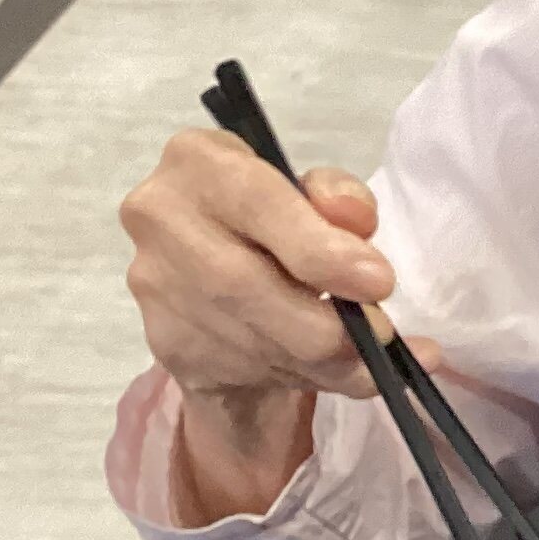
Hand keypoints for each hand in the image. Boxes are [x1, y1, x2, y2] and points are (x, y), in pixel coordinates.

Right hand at [120, 129, 402, 517]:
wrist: (218, 272)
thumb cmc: (275, 218)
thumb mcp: (311, 193)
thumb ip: (336, 196)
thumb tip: (355, 219)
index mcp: (198, 161)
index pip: (258, 203)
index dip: (319, 248)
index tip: (378, 283)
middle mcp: (161, 218)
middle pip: (245, 284)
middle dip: (325, 323)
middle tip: (382, 335)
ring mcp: (156, 285)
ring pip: (249, 340)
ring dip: (322, 362)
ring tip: (371, 363)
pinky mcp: (165, 341)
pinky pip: (243, 372)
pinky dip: (303, 379)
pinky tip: (334, 372)